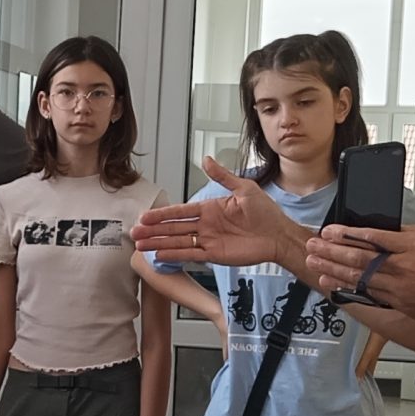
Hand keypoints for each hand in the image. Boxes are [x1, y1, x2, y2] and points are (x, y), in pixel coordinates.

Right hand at [132, 158, 297, 268]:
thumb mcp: (244, 188)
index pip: (180, 211)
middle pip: (174, 228)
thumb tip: (206, 159)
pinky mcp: (215, 255)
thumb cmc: (266, 212)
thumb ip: (222, 176)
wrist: (279, 235)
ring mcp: (209, 241)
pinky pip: (191, 255)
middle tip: (135, 232)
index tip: (145, 216)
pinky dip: (176, 255)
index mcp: (210, 208)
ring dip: (159, 244)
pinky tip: (161, 255)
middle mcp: (206, 225)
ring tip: (141, 245)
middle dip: (153, 230)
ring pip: (178, 242)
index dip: (162, 214)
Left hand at [305, 225, 414, 338]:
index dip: (347, 234)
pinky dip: (348, 289)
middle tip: (312, 245)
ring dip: (333, 270)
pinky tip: (333, 284)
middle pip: (360, 258)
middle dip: (331, 251)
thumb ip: (409, 237)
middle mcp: (404, 268)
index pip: (373, 237)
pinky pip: (369, 295)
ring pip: (360, 278)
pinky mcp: (401, 305)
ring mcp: (401, 289)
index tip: (329, 230)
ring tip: (314, 263)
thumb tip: (384, 232)